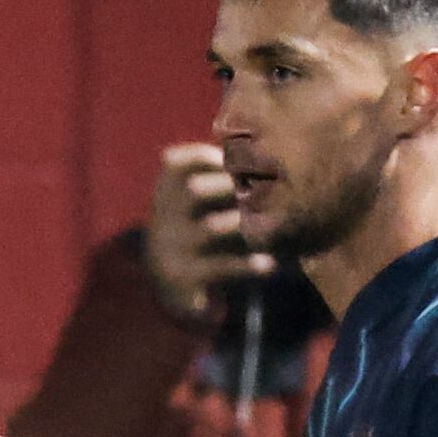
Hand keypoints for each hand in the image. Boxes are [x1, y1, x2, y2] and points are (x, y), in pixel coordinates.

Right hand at [142, 143, 269, 324]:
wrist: (169, 291)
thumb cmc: (195, 237)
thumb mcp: (194, 208)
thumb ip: (214, 182)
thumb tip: (259, 146)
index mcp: (165, 196)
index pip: (175, 163)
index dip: (204, 156)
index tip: (231, 160)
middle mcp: (164, 219)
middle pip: (194, 190)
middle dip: (229, 187)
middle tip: (261, 190)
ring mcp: (173, 249)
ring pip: (212, 227)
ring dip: (244, 222)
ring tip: (273, 224)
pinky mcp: (185, 278)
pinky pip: (221, 267)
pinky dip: (248, 264)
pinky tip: (270, 263)